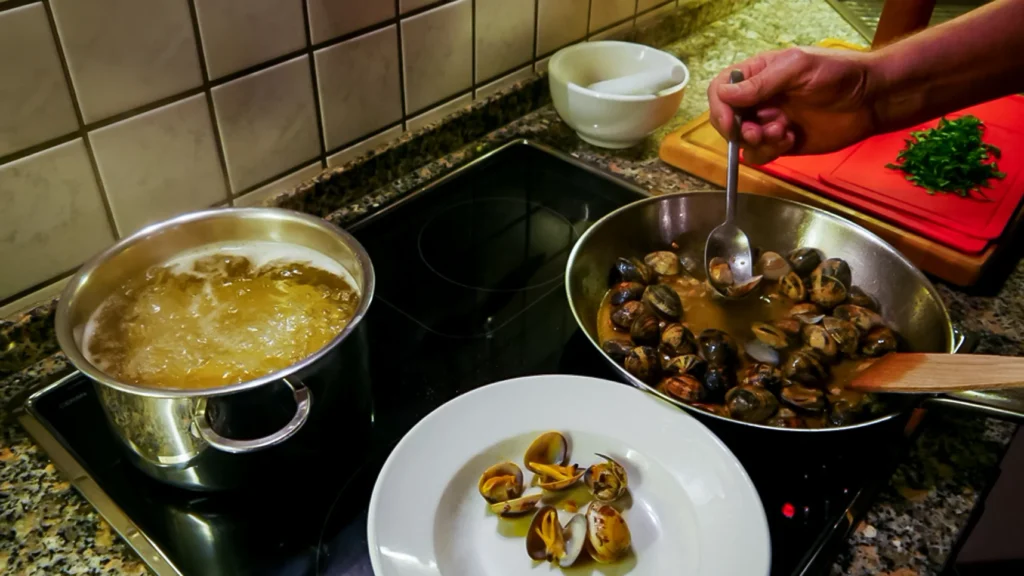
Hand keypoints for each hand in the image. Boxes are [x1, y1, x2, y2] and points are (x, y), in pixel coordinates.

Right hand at [707, 47, 879, 163]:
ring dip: (757, 142)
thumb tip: (724, 95)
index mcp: (758, 74)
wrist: (871, 99)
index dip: (720, 108)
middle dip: (738, 130)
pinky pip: (760, 155)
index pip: (721, 90)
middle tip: (757, 132)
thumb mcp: (797, 68)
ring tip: (783, 133)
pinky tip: (791, 140)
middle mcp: (759, 100)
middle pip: (727, 119)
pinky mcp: (782, 144)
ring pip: (742, 141)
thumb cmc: (838, 74)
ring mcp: (769, 123)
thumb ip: (761, 83)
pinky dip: (770, 152)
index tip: (732, 121)